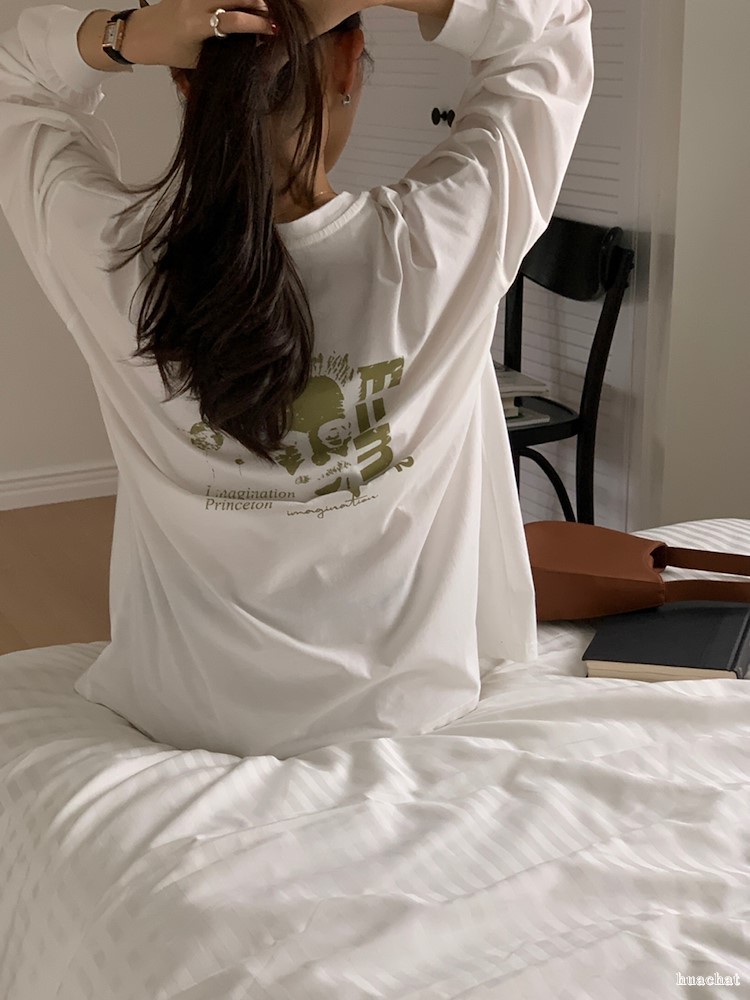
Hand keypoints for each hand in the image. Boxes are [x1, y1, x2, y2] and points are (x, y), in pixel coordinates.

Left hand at [125, 0, 278, 68]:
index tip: (274, 30)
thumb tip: (253, 44)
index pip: (233, 20)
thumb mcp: (198, 57)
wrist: (142, 33)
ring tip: (259, 8)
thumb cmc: (169, 51)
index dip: (258, 23)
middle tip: (271, 15)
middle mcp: (194, 3)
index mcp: (195, 25)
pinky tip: (243, 4)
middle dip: (258, 3)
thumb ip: (223, 47)